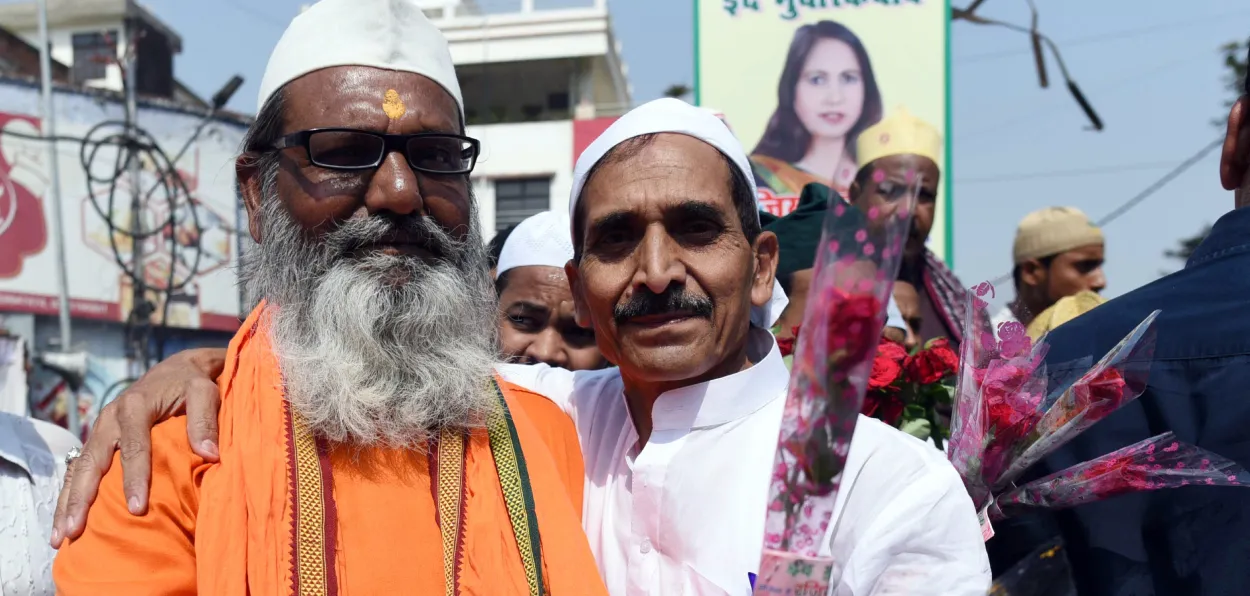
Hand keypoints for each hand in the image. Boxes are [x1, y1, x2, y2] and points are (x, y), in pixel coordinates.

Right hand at [50, 347, 226, 546]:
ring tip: (59, 536)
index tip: (136, 509)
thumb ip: (206, 419)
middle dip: (82, 497)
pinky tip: (63, 521)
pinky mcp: (98, 439)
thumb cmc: (192, 384)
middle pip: (91, 461)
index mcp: (135, 406)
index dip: (134, 479)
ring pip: (77, 468)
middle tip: (75, 531)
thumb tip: (210, 455)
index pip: (134, 447)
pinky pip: (77, 469)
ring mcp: (100, 430)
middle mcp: (110, 418)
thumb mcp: (204, 392)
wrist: (176, 369)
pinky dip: (68, 494)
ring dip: (67, 501)